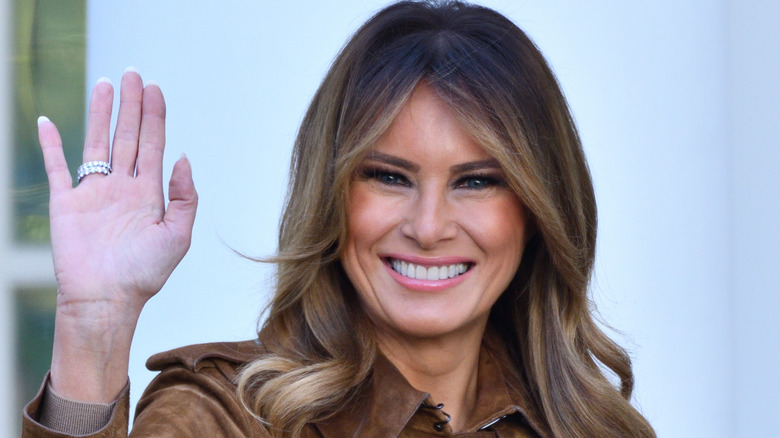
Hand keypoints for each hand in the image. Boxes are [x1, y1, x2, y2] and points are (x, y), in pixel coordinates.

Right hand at [39, 69, 196, 400]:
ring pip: (97, 142)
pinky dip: (51, 145)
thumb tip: (182, 157)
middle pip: (128, 136)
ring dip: (100, 114)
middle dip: (131, 105)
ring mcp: (94, 193)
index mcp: (149, 193)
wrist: (106, 300)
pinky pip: (56, 167)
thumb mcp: (178, 235)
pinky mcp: (66, 203)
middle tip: (133, 74)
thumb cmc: (144, 274)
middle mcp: (122, 187)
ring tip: (104, 84)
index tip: (154, 88)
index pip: (153, 144)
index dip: (155, 116)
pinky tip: (47, 122)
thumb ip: (185, 196)